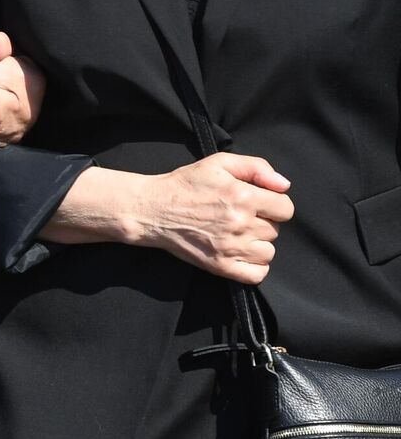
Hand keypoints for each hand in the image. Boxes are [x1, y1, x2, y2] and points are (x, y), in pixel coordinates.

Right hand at [128, 153, 294, 283]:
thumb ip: (256, 167)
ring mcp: (231, 247)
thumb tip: (284, 185)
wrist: (152, 209)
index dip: (273, 204)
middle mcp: (241, 223)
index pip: (286, 208)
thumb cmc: (185, 185)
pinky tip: (238, 252)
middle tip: (237, 216)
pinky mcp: (221, 266)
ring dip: (257, 244)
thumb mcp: (219, 163)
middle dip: (261, 222)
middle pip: (275, 230)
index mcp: (243, 196)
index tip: (256, 203)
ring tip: (236, 234)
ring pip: (268, 252)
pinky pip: (258, 274)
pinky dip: (253, 266)